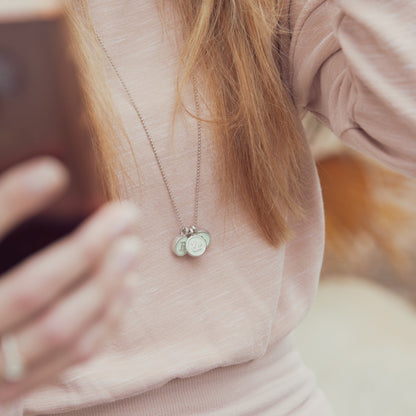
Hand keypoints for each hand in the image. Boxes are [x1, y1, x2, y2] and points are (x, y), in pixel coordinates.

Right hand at [0, 157, 141, 402]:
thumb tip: (45, 177)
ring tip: (132, 248)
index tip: (54, 171)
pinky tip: (125, 288)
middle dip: (86, 249)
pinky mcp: (15, 393)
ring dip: (106, 285)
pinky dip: (107, 320)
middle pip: (32, 291)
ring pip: (62, 330)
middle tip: (125, 213)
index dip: (13, 201)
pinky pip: (74, 357)